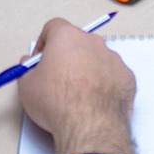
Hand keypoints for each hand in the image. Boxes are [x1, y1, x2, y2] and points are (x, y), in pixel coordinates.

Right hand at [16, 18, 137, 153]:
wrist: (89, 126)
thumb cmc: (56, 102)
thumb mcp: (27, 87)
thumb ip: (27, 69)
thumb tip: (30, 63)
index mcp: (67, 37)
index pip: (53, 27)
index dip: (45, 42)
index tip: (41, 60)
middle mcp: (93, 42)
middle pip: (77, 42)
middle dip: (68, 56)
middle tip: (59, 78)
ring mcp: (113, 59)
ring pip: (97, 58)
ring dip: (88, 69)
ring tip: (80, 94)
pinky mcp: (127, 77)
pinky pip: (113, 75)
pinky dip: (105, 84)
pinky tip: (96, 102)